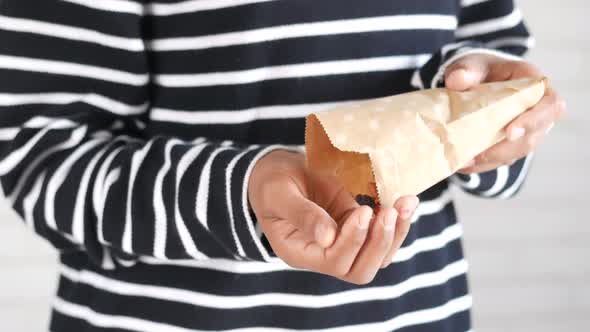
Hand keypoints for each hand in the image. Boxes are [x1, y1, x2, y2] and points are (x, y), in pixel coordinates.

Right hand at [249, 150, 418, 284]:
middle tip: (389, 211)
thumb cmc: (272, 183)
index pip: (334, 261)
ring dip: (395, 233)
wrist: (277, 172)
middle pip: (360, 270)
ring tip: (406, 203)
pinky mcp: (356, 227)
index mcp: (300, 252)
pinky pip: (382, 236)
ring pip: (377, 257)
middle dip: (379, 243)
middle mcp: (323, 255)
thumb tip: (328, 238)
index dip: (353, 240)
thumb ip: (302, 214)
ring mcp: (343, 243)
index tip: (363, 210)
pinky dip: (397, 222)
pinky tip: (405, 200)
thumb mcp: (280, 194)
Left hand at [444, 54, 565, 173]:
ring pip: (517, 152)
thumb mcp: (472, 64)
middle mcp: (537, 111)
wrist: (474, 81)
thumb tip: (456, 81)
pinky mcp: (510, 145)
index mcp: (535, 85)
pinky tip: (462, 164)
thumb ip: (466, 70)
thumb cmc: (480, 70)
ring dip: (491, 160)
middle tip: (480, 155)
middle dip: (506, 149)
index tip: (509, 132)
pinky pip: (500, 160)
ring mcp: (526, 131)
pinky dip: (482, 164)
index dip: (534, 120)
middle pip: (533, 136)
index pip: (549, 105)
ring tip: (465, 162)